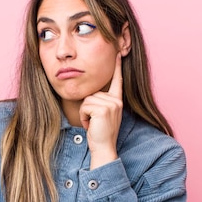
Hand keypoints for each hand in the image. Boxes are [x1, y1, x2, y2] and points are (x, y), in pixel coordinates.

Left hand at [79, 54, 122, 169]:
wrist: (104, 148)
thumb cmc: (100, 133)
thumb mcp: (103, 115)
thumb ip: (101, 102)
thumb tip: (92, 92)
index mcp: (117, 101)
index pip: (117, 81)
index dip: (117, 67)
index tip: (118, 53)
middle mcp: (116, 101)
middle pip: (93, 92)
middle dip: (88, 107)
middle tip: (94, 121)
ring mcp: (111, 105)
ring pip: (87, 99)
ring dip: (85, 113)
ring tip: (93, 124)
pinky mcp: (103, 110)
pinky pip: (85, 106)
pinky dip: (83, 116)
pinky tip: (91, 125)